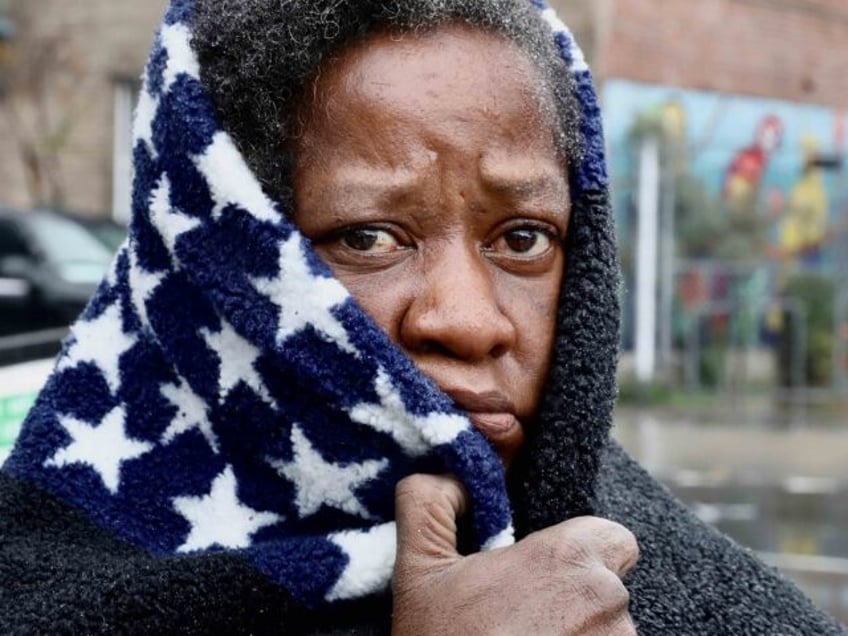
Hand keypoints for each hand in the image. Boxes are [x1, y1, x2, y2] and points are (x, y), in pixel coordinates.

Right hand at [392, 474, 638, 634]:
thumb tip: (449, 473)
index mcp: (570, 558)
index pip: (613, 539)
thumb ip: (429, 504)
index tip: (545, 577)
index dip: (581, 554)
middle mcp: (610, 603)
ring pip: (614, 635)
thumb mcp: (418, 570)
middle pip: (611, 590)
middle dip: (576, 604)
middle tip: (523, 625)